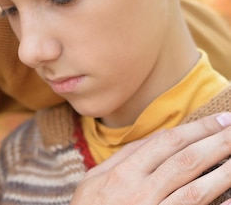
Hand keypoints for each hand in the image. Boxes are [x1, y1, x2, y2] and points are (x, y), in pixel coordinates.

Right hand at [71, 112, 230, 204]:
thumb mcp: (93, 180)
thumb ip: (122, 158)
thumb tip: (154, 139)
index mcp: (122, 173)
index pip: (167, 143)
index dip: (196, 129)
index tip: (220, 120)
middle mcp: (140, 191)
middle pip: (187, 161)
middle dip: (217, 142)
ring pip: (197, 189)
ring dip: (224, 171)